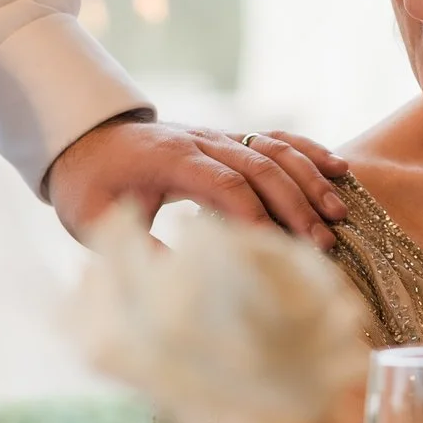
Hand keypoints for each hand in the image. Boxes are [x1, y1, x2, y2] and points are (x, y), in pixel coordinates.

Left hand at [47, 120, 349, 249]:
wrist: (84, 141)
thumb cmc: (90, 187)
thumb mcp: (98, 223)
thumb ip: (139, 250)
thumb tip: (180, 285)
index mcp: (169, 159)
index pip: (222, 183)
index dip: (252, 215)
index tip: (274, 250)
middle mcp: (200, 141)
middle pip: (258, 167)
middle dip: (293, 205)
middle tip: (320, 244)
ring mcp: (217, 136)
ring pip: (274, 150)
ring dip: (309, 180)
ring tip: (337, 215)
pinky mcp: (227, 139)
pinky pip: (275, 139)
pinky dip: (309, 152)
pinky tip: (338, 169)